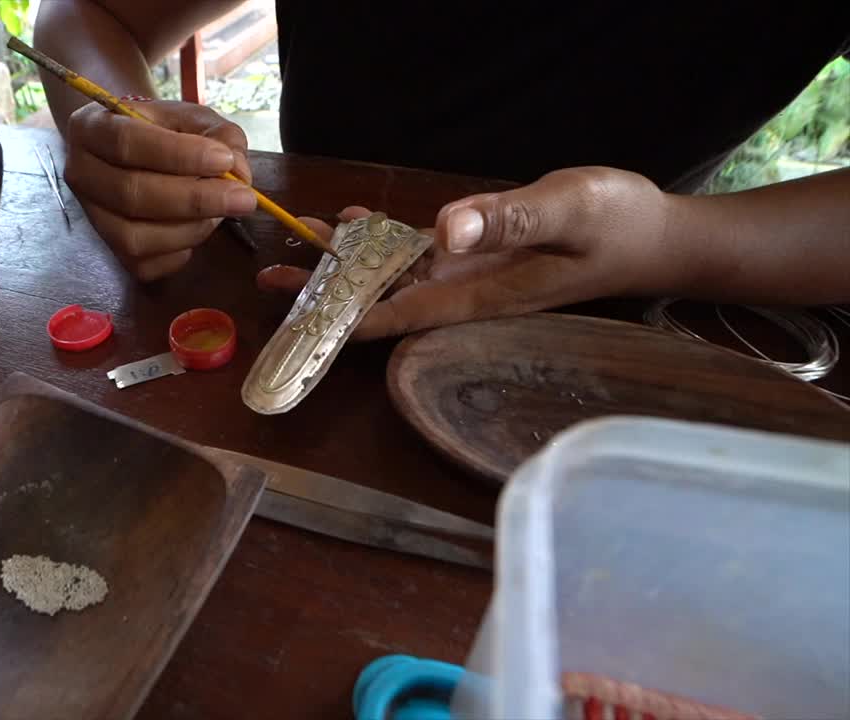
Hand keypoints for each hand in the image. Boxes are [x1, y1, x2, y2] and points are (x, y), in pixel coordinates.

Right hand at [64, 100, 255, 280]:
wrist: (131, 148)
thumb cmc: (162, 129)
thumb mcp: (192, 118)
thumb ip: (220, 136)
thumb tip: (239, 173)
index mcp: (90, 127)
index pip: (127, 143)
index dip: (178, 155)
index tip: (224, 160)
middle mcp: (80, 174)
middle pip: (131, 194)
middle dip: (195, 199)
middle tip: (243, 198)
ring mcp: (91, 217)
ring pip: (135, 238)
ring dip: (190, 228)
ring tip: (222, 211)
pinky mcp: (109, 250)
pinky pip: (145, 265)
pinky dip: (181, 251)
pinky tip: (198, 228)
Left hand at [257, 167, 673, 338]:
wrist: (654, 236)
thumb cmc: (618, 227)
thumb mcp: (568, 213)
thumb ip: (510, 220)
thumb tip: (445, 230)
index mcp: (478, 295)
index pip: (398, 314)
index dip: (345, 319)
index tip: (297, 320)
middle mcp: (464, 291)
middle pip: (381, 299)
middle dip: (325, 293)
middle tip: (269, 280)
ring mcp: (469, 272)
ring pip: (392, 274)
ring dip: (344, 263)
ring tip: (293, 246)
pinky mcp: (477, 250)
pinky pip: (417, 249)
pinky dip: (381, 237)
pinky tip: (350, 221)